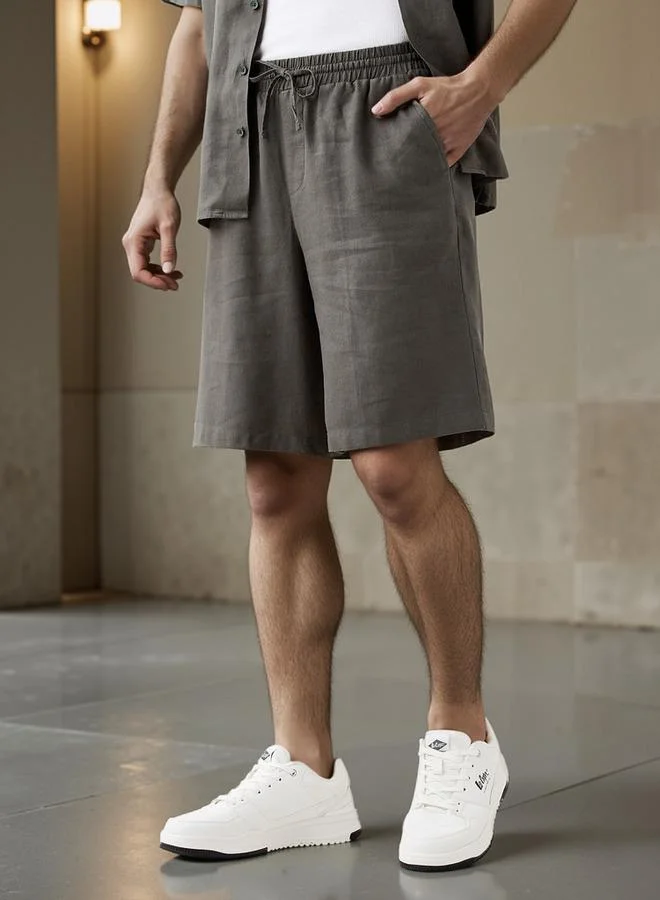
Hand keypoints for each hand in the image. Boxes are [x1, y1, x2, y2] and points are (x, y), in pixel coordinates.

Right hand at [122, 189, 182, 290]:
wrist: (158, 190)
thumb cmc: (162, 204)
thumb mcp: (169, 227)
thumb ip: (169, 250)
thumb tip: (169, 270)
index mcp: (134, 241)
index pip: (138, 272)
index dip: (153, 282)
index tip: (170, 285)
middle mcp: (130, 244)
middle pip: (140, 273)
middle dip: (157, 281)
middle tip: (175, 284)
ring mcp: (135, 244)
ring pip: (143, 269)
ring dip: (158, 276)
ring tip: (176, 278)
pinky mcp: (140, 243)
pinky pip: (146, 262)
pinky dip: (158, 269)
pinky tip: (171, 270)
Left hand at [371, 71, 494, 166]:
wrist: (478, 90)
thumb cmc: (448, 87)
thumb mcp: (420, 85)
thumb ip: (396, 97)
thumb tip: (376, 110)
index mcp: (425, 120)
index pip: (403, 140)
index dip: (394, 146)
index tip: (386, 151)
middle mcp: (436, 134)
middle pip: (414, 152)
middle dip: (404, 157)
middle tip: (393, 163)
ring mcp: (448, 144)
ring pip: (428, 160)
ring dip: (419, 163)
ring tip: (406, 169)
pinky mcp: (459, 149)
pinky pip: (444, 164)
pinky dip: (436, 166)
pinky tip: (427, 168)